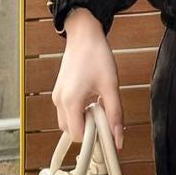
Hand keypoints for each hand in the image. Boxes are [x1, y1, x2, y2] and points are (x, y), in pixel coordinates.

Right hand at [51, 11, 125, 148]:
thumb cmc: (96, 55)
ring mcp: (57, 96)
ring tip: (99, 106)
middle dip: (88, 130)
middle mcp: (59, 101)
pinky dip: (79, 113)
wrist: (84, 35)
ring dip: (83, 121)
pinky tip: (93, 101)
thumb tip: (118, 139)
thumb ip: (115, 114)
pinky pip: (67, 112)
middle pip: (71, 132)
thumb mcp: (111, 86)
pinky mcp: (59, 92)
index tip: (107, 130)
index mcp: (70, 101)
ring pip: (68, 123)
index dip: (94, 137)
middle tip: (105, 117)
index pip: (78, 136)